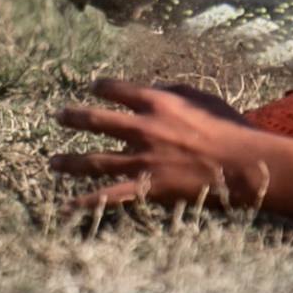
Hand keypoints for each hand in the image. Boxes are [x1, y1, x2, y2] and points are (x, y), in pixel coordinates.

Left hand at [50, 78, 270, 211]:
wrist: (240, 164)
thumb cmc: (228, 127)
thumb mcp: (203, 98)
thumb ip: (175, 90)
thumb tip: (154, 87)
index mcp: (158, 102)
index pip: (120, 90)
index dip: (103, 87)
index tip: (92, 86)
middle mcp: (143, 128)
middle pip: (99, 121)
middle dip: (74, 117)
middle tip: (58, 115)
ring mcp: (141, 160)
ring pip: (95, 160)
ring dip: (70, 161)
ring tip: (52, 162)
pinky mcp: (145, 187)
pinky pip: (109, 196)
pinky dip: (86, 202)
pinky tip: (67, 206)